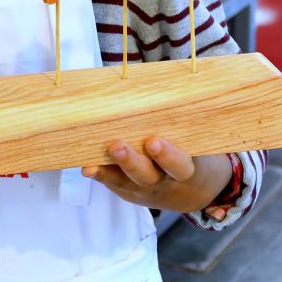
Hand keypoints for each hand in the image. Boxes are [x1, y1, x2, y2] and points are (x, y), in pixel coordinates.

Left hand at [80, 136, 231, 213]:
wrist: (191, 193)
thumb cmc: (191, 155)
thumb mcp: (196, 145)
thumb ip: (181, 127)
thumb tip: (159, 88)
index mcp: (186, 171)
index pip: (179, 166)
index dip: (167, 156)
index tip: (153, 141)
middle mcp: (163, 182)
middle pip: (147, 176)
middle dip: (131, 162)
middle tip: (117, 146)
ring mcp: (143, 189)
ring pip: (125, 182)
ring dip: (107, 172)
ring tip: (90, 164)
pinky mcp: (127, 190)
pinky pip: (112, 183)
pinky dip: (99, 175)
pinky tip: (86, 168)